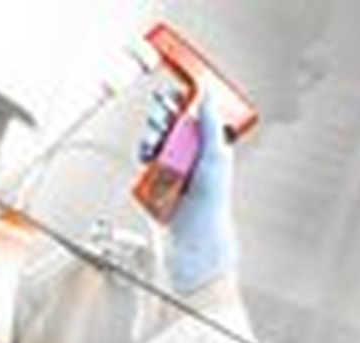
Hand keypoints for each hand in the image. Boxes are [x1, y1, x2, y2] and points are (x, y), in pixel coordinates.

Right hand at [141, 92, 238, 293]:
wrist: (192, 232)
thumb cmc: (212, 198)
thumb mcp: (216, 154)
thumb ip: (210, 123)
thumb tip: (208, 94)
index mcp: (205, 145)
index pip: (191, 116)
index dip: (181, 103)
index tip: (174, 93)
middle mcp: (187, 154)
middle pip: (169, 124)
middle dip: (162, 116)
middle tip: (160, 114)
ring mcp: (169, 167)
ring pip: (153, 139)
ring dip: (151, 135)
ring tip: (154, 142)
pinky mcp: (153, 179)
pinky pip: (143, 159)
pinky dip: (143, 154)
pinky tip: (147, 157)